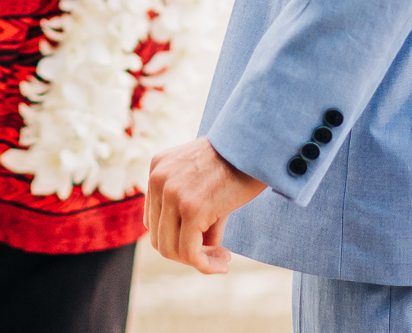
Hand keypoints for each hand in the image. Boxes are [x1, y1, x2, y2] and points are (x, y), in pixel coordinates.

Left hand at [145, 136, 265, 273]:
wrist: (256, 145)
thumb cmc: (238, 163)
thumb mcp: (204, 180)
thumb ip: (191, 210)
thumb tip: (197, 252)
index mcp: (158, 168)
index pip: (154, 219)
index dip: (177, 237)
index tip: (203, 242)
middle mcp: (158, 179)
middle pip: (159, 237)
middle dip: (186, 253)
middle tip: (216, 255)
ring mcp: (172, 194)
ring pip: (171, 249)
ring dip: (197, 261)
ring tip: (223, 259)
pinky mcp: (191, 209)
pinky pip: (190, 252)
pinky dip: (206, 265)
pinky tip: (225, 262)